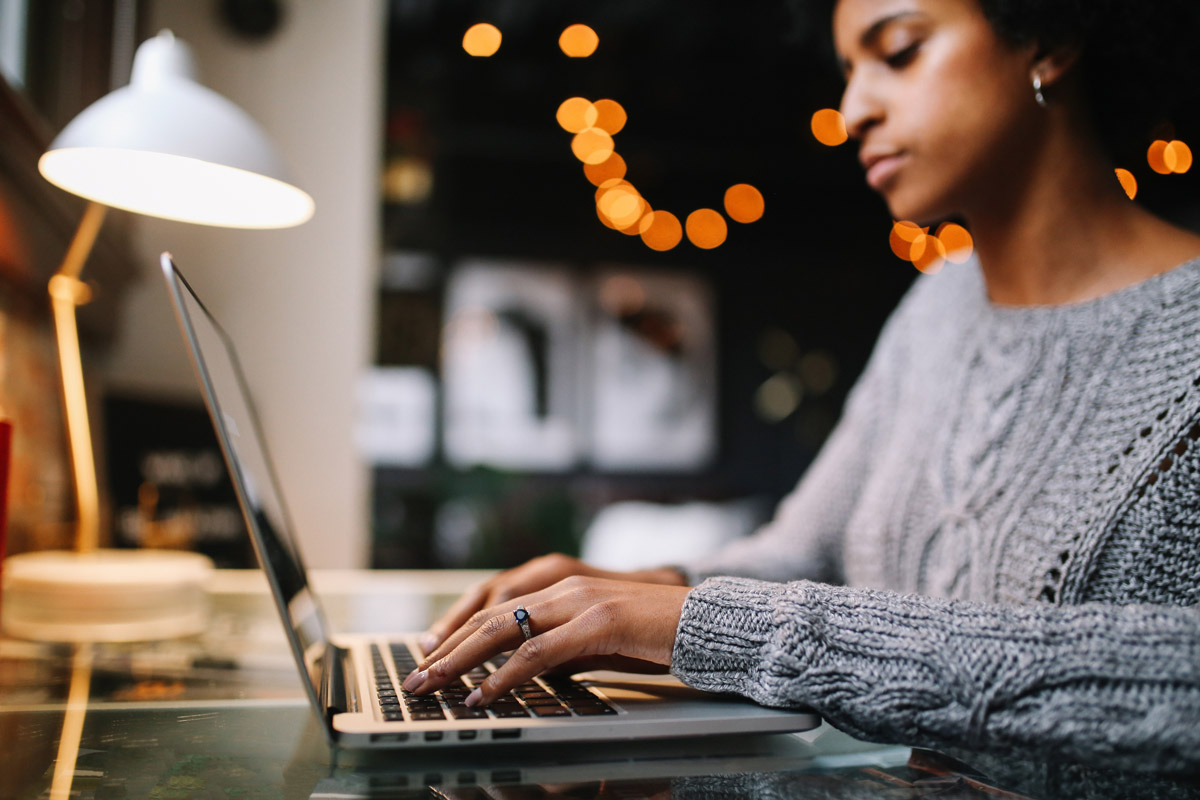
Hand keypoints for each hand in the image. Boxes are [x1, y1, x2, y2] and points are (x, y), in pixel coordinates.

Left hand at [403, 576, 691, 706]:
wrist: (711, 620)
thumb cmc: (657, 632)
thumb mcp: (598, 638)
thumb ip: (560, 647)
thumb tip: (521, 674)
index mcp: (561, 586)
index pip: (494, 607)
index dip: (455, 633)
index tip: (427, 660)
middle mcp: (564, 587)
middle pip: (487, 615)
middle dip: (444, 649)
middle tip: (414, 677)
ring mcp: (581, 601)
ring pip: (503, 630)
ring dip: (460, 662)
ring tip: (432, 686)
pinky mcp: (600, 622)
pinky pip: (539, 653)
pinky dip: (503, 676)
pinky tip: (483, 694)